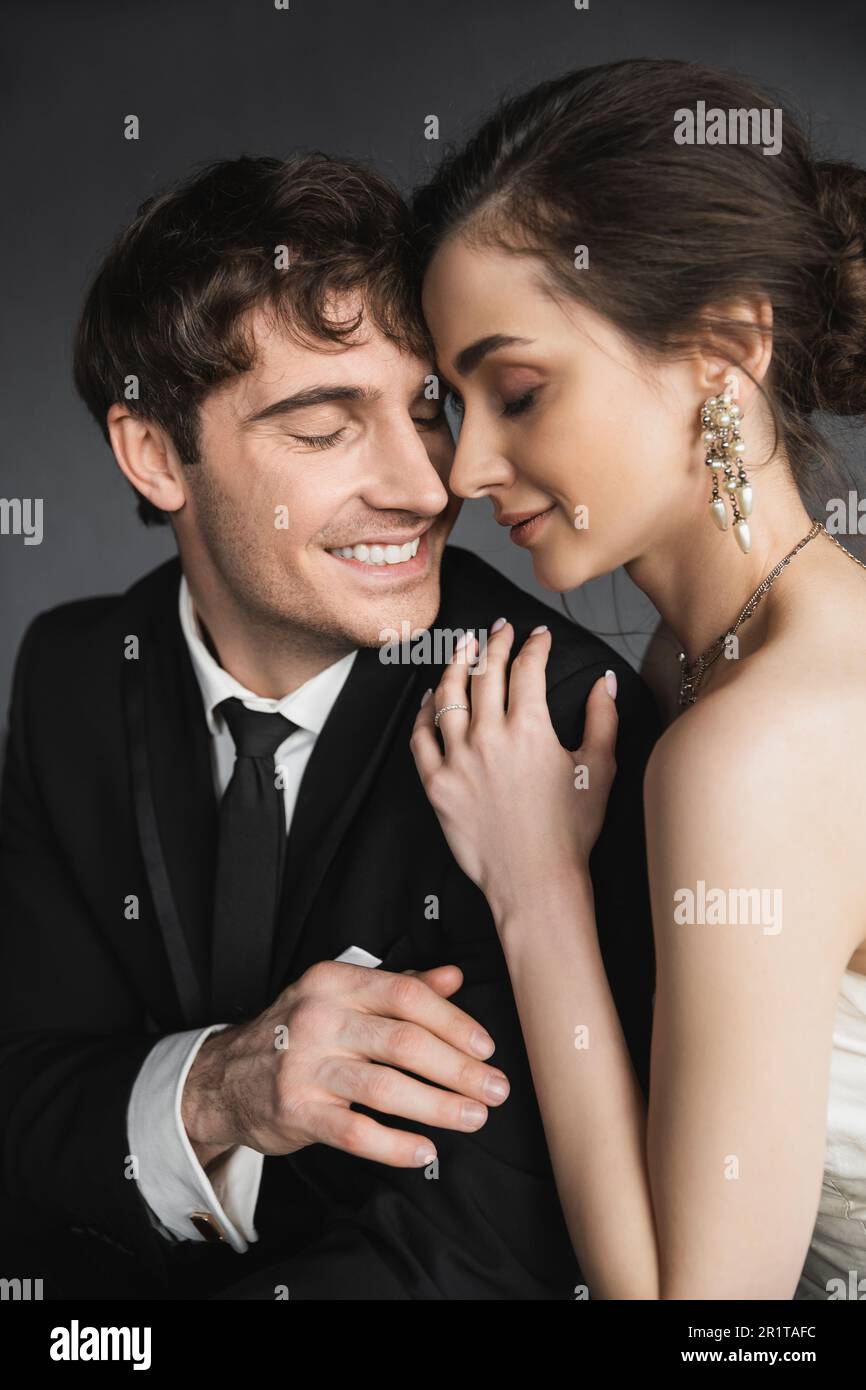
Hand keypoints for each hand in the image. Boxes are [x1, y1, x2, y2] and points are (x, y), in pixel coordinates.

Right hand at [181, 961, 509, 1167]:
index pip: (406, 995)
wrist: (224, 1076)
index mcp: (335, 982)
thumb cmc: (296, 1033)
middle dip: (458, 1069)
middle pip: (403, 1042)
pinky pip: (355, 1132)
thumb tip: (453, 977)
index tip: (486, 1047)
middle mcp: (319, 1018)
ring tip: (473, 1117)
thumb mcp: (341, 995)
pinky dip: (395, 1144)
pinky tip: (424, 1150)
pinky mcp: (296, 1111)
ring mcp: (304, 1066)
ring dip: (438, 1106)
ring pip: (385, 1087)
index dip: (454, 1022)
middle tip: (494, 1089)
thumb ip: (399, 985)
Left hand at [410, 622, 618, 920]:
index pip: (527, 668)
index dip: (533, 644)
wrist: (535, 881)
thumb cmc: (571, 831)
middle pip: (484, 674)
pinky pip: (421, 736)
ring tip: (463, 649)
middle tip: (499, 629)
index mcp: (530, 729)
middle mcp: (489, 737)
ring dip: (455, 666)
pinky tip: (431, 698)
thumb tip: (604, 682)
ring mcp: (457, 760)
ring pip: (448, 696)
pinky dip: (424, 712)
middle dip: (494, 643)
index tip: (538, 634)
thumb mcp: (599, 769)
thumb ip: (602, 718)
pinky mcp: (437, 784)